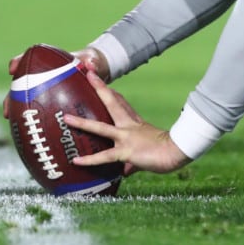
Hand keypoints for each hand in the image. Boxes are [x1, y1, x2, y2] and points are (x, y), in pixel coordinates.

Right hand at [4, 47, 109, 116]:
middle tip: (7, 109)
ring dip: (16, 111)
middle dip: (11, 97)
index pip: (29, 59)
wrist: (95, 72)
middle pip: (21, 85)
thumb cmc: (91, 63)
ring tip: (12, 123)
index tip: (12, 69)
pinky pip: (39, 111)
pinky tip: (30, 134)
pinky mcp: (50, 101)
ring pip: (25, 100)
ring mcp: (44, 89)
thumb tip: (90, 64)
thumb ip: (92, 62)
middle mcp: (42, 76)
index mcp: (50, 62)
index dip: (18, 62)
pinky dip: (34, 121)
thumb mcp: (93, 61)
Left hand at [64, 73, 190, 174]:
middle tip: (88, 73)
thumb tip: (125, 171)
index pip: (120, 103)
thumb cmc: (167, 151)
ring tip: (66, 118)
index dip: (109, 92)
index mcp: (135, 122)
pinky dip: (89, 160)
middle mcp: (129, 126)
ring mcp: (126, 137)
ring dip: (82, 122)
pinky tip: (76, 161)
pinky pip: (104, 156)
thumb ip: (132, 161)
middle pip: (111, 102)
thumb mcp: (146, 152)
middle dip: (99, 88)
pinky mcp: (126, 151)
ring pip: (100, 127)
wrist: (177, 152)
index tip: (98, 80)